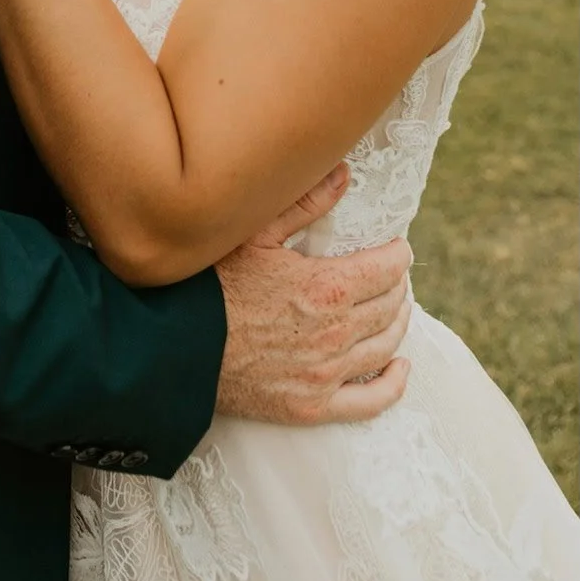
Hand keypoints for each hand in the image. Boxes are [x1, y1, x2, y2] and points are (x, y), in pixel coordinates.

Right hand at [214, 164, 412, 424]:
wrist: (179, 347)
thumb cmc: (213, 284)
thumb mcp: (254, 234)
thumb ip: (304, 204)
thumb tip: (343, 174)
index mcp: (325, 288)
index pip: (387, 269)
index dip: (398, 254)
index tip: (397, 246)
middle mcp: (334, 333)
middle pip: (390, 306)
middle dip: (397, 285)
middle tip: (392, 274)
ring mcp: (326, 374)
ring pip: (385, 346)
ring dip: (398, 323)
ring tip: (395, 307)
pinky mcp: (314, 406)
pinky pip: (371, 401)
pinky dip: (393, 384)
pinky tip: (399, 368)